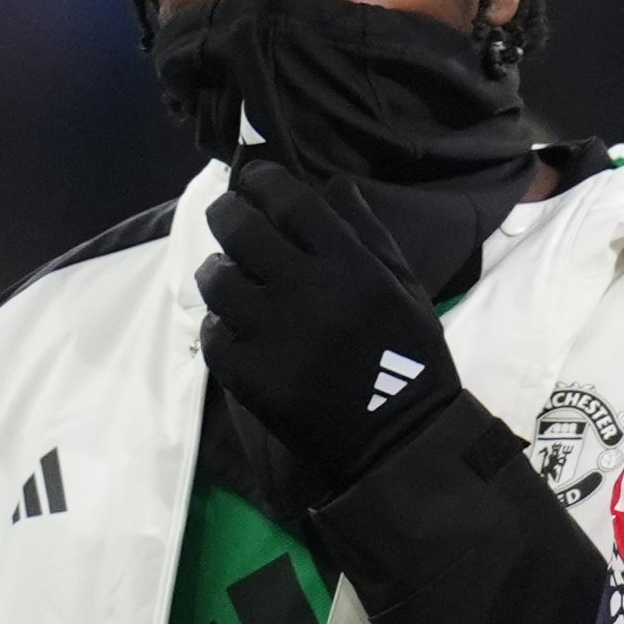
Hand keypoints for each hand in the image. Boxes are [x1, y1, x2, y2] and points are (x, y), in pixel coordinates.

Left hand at [195, 157, 456, 487]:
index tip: (253, 182)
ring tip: (226, 278)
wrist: (402, 441)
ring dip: (216, 272)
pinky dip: (216, 328)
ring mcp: (276, 335)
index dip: (262, 181)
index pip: (289, 200)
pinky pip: (213, 337)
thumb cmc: (411, 361)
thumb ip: (369, 235)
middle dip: (225, 213)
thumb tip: (334, 186)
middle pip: (240, 229)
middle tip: (226, 218)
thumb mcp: (405, 288)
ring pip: (217, 282)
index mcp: (350, 265)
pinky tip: (230, 330)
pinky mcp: (254, 378)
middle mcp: (308, 291)